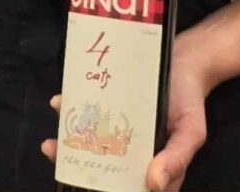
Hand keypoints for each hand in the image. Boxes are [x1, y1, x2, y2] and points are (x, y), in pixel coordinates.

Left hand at [40, 58, 207, 191]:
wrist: (183, 60)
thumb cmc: (188, 101)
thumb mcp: (191, 131)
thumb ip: (177, 158)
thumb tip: (154, 185)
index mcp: (150, 163)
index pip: (124, 184)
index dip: (101, 185)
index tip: (81, 181)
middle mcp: (129, 148)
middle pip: (100, 162)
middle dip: (75, 160)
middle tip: (52, 152)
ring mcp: (116, 124)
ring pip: (89, 137)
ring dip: (67, 137)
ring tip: (49, 138)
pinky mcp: (108, 103)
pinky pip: (88, 109)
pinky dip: (71, 107)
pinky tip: (58, 102)